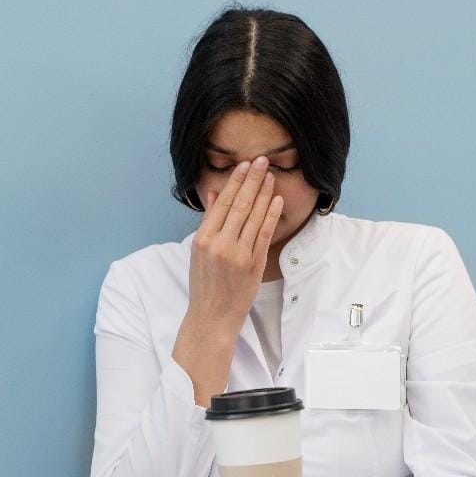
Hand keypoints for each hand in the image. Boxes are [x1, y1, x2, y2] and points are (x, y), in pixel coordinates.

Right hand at [171, 156, 283, 393]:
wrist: (212, 316)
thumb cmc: (205, 284)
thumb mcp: (199, 251)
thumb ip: (209, 221)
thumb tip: (216, 194)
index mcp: (203, 238)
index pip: (222, 202)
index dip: (235, 181)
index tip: (244, 165)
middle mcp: (219, 243)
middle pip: (239, 204)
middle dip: (252, 179)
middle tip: (262, 160)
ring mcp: (237, 254)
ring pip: (253, 216)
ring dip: (264, 193)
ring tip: (270, 175)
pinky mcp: (253, 264)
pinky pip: (264, 234)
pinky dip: (271, 215)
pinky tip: (277, 200)